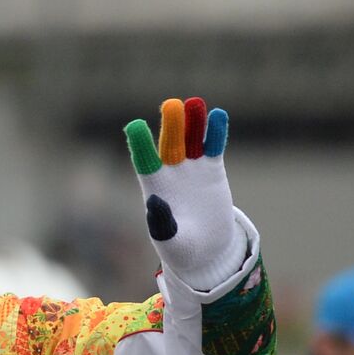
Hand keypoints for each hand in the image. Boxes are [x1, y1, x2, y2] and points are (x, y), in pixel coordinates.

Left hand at [124, 97, 247, 290]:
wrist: (206, 251)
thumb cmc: (181, 249)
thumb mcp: (171, 243)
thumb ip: (161, 224)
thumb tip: (154, 202)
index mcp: (153, 188)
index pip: (144, 160)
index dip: (141, 144)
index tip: (135, 126)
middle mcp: (169, 172)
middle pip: (169, 144)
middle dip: (171, 127)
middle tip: (172, 105)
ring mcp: (191, 169)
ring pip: (191, 140)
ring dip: (193, 123)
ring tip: (195, 104)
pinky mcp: (211, 169)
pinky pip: (213, 147)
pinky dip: (215, 133)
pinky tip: (218, 116)